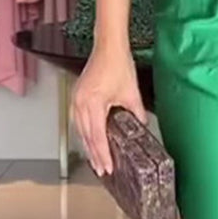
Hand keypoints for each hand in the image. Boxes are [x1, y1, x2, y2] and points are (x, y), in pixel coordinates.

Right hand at [70, 44, 146, 175]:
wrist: (108, 47)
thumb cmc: (118, 65)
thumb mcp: (131, 94)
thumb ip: (136, 114)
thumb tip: (141, 127)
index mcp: (93, 104)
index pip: (97, 136)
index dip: (103, 154)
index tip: (108, 167)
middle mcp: (80, 103)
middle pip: (86, 136)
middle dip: (95, 155)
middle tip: (103, 170)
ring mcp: (76, 100)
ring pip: (80, 130)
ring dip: (88, 146)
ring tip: (96, 160)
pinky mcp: (77, 96)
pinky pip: (78, 121)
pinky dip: (85, 133)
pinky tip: (90, 141)